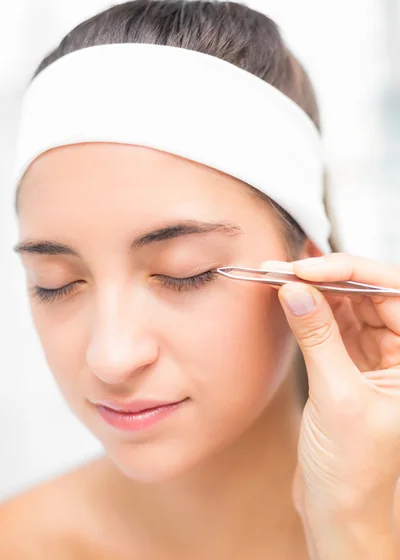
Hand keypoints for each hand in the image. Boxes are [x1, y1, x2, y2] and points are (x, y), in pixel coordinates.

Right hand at [260, 253, 399, 528]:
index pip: (392, 294)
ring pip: (349, 307)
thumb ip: (317, 337)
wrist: (338, 510)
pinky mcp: (349, 365)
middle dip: (327, 277)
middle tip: (286, 270)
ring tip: (280, 278)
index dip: (351, 273)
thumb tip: (295, 291)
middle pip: (369, 295)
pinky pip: (332, 326)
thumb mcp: (337, 397)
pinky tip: (290, 299)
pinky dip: (310, 310)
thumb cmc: (355, 471)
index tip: (309, 270)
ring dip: (315, 290)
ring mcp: (374, 358)